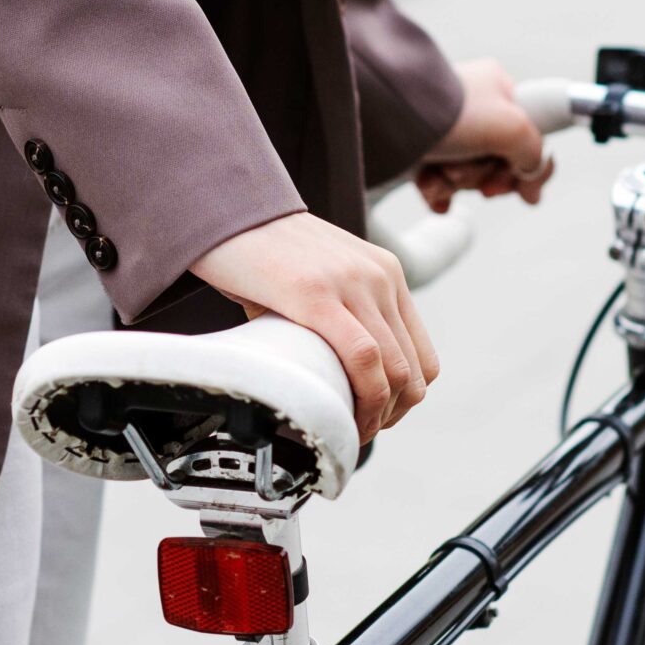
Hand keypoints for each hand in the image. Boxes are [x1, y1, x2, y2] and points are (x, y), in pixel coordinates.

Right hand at [188, 212, 438, 440]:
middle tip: (358, 433)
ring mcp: (353, 284)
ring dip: (375, 415)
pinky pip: (362, 358)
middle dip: (391, 416)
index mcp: (386, 274)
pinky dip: (360, 399)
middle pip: (413, 371)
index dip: (405, 400)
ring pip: (393, 371)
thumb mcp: (318, 280)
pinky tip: (339, 415)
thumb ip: (336, 317)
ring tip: (347, 431)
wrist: (223, 211)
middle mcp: (380, 277)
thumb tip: (329, 374)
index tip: (375, 419)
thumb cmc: (261, 255)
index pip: (421, 356)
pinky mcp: (318, 295)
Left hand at [413, 58, 554, 213]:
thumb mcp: (511, 127)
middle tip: (482, 182)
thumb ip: (535, 151)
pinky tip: (430, 185)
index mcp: (498, 89)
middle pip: (499, 160)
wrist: (388, 118)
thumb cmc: (451, 114)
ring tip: (445, 171)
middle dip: (487, 176)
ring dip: (459, 181)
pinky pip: (440, 182)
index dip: (531, 169)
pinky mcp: (421, 152)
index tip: (526, 194)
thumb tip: (531, 173)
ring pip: (468, 174)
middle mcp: (474, 108)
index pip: (531, 134)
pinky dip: (436, 189)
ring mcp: (447, 131)